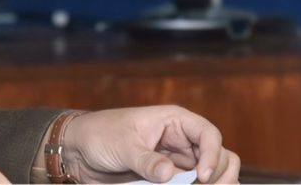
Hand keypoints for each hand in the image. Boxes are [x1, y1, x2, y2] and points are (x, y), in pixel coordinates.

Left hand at [64, 106, 239, 183]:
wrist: (80, 151)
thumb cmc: (99, 135)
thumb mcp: (122, 145)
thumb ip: (145, 160)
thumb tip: (169, 175)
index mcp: (174, 122)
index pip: (209, 134)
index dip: (213, 155)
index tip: (202, 177)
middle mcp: (182, 141)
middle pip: (220, 156)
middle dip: (221, 175)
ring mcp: (178, 162)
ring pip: (212, 174)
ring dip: (215, 184)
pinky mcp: (171, 180)